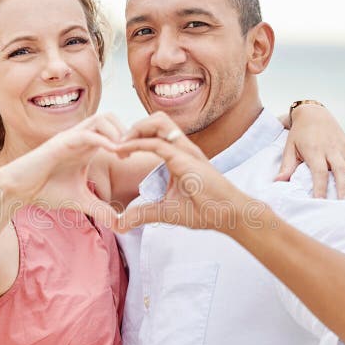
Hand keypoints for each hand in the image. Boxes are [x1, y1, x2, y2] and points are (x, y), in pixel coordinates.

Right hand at [0, 113, 124, 226]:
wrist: (18, 190)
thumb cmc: (45, 191)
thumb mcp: (80, 201)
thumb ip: (101, 210)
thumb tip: (121, 225)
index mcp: (87, 147)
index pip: (114, 130)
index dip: (129, 140)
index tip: (136, 157)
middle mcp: (80, 138)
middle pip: (111, 117)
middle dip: (127, 130)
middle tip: (132, 151)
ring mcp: (71, 137)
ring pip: (101, 119)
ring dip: (118, 131)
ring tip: (125, 151)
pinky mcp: (61, 142)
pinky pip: (87, 134)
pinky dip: (103, 139)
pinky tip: (114, 152)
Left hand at [115, 112, 250, 232]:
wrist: (228, 214)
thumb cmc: (204, 210)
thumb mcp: (164, 211)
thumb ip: (142, 214)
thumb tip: (120, 224)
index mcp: (179, 156)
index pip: (155, 133)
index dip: (135, 138)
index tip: (118, 152)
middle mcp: (182, 148)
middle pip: (156, 120)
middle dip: (132, 127)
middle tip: (116, 146)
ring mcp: (184, 150)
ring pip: (157, 122)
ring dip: (134, 128)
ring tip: (119, 144)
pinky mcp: (184, 158)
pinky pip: (157, 143)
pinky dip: (137, 143)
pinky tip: (122, 150)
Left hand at [278, 103, 344, 198]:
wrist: (313, 113)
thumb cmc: (299, 134)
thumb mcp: (289, 147)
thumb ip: (286, 165)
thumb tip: (278, 182)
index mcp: (315, 150)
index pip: (319, 172)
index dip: (320, 187)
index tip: (320, 202)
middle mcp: (333, 150)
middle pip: (340, 171)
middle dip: (344, 188)